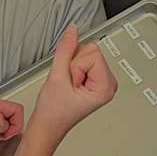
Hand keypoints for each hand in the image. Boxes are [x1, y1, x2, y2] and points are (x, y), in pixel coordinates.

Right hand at [28, 25, 116, 142]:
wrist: (48, 125)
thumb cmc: (54, 112)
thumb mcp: (57, 76)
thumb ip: (65, 50)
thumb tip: (72, 31)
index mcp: (106, 87)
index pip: (93, 53)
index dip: (75, 65)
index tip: (71, 82)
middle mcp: (108, 83)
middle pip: (91, 50)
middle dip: (73, 63)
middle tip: (67, 83)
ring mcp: (101, 81)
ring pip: (86, 52)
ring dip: (71, 65)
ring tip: (67, 84)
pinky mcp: (94, 78)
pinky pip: (82, 58)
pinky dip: (71, 67)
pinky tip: (68, 83)